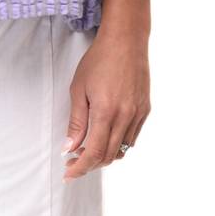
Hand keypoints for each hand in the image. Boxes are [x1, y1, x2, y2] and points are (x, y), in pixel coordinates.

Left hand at [62, 24, 150, 180]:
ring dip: (105, 156)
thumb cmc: (99, 61)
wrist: (125, 41)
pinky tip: (106, 138)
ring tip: (87, 151)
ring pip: (123, 149)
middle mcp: (125, 116)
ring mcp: (138, 114)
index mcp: (106, 112)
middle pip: (109, 155)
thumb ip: (76, 122)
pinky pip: (132, 137)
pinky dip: (118, 145)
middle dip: (90, 164)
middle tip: (73, 163)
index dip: (81, 168)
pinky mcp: (145, 110)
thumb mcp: (78, 90)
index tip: (69, 174)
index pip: (94, 152)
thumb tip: (70, 148)